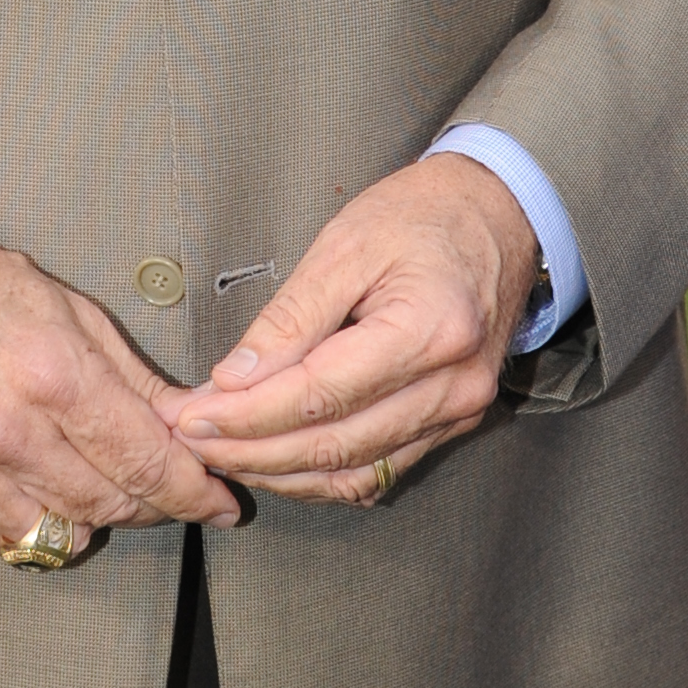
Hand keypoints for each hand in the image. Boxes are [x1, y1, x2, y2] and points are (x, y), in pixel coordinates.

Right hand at [0, 231, 240, 560]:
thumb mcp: (70, 310)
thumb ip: (135, 380)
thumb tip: (192, 427)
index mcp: (51, 374)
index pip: (146, 462)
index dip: (195, 492)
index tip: (221, 503)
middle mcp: (6, 433)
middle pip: (111, 505)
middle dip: (153, 504)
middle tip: (166, 488)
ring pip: (62, 535)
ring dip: (95, 518)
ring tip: (100, 483)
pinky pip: (5, 543)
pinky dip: (35, 526)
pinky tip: (40, 489)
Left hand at [159, 154, 537, 504]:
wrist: (497, 214)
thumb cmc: (421, 216)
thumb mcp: (345, 244)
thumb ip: (289, 317)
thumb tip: (232, 379)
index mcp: (430, 329)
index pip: (320, 395)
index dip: (247, 415)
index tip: (191, 415)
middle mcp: (453, 385)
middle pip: (335, 445)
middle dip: (251, 452)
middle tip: (190, 441)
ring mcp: (460, 411)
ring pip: (355, 472)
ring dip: (282, 473)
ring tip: (222, 453)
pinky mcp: (454, 423)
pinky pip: (380, 469)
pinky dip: (323, 474)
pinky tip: (277, 460)